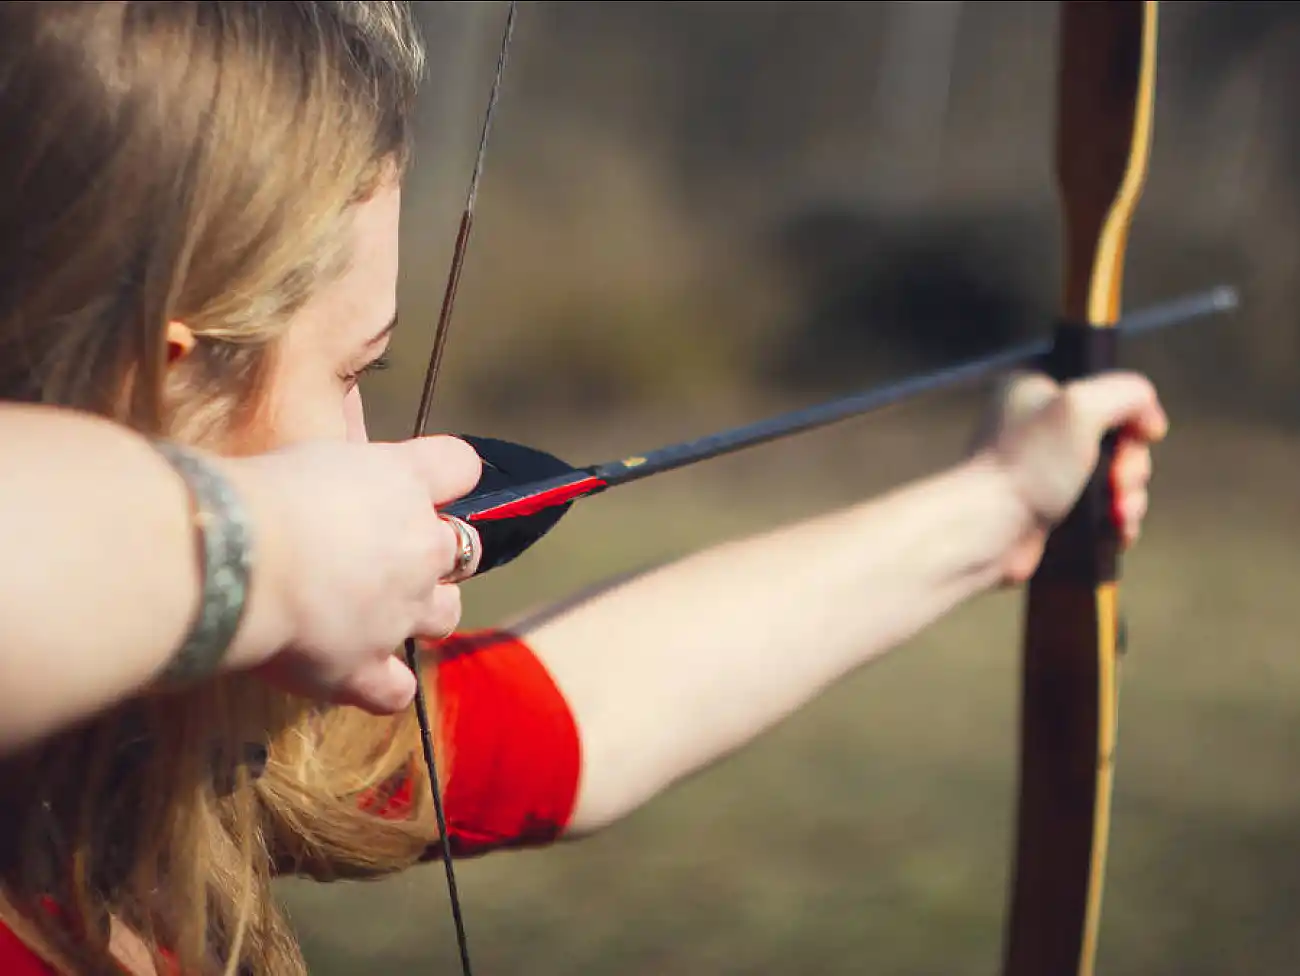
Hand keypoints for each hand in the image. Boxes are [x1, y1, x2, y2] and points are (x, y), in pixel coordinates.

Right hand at [219, 436, 482, 712]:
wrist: (231, 556)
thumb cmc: (257, 489)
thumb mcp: (307, 447)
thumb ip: (342, 454)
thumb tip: (344, 412)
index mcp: (404, 481)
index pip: (460, 465)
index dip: (446, 475)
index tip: (425, 483)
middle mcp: (420, 547)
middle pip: (460, 550)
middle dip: (431, 555)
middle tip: (380, 556)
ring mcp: (400, 613)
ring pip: (443, 616)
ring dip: (421, 614)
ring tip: (378, 612)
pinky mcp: (365, 668)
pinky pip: (396, 690)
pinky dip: (381, 684)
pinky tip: (356, 673)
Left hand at [981, 372, 1168, 583]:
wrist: (989, 531)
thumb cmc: (1023, 467)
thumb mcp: (1081, 405)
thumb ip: (1127, 392)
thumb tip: (1149, 419)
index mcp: (1037, 390)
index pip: (1107, 390)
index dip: (1132, 416)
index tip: (1138, 436)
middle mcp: (1040, 427)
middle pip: (1119, 439)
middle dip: (1131, 465)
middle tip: (1117, 481)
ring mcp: (1047, 470)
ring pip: (1116, 477)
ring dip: (1129, 496)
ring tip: (1116, 512)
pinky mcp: (1053, 508)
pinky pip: (1103, 509)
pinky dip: (1117, 520)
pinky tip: (1115, 528)